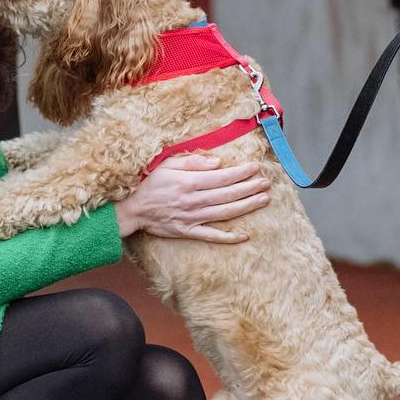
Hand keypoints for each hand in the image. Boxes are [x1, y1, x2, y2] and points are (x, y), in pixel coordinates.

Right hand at [114, 154, 270, 243]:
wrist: (133, 209)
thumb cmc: (151, 183)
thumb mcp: (168, 164)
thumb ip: (193, 162)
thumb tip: (218, 162)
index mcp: (190, 182)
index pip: (223, 177)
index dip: (242, 172)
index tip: (256, 168)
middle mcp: (194, 201)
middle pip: (229, 194)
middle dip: (250, 188)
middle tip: (266, 183)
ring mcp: (193, 218)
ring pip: (226, 213)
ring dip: (247, 206)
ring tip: (263, 200)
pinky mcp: (188, 232)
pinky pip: (212, 236)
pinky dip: (229, 237)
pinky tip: (244, 235)